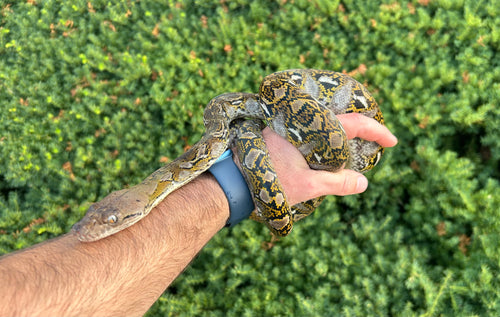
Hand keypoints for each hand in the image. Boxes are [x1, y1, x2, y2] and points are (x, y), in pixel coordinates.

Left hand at [261, 113, 397, 204]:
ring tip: (357, 149)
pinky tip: (329, 154)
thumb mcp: (308, 186)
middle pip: (339, 118)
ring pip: (324, 124)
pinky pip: (311, 132)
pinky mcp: (281, 134)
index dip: (375, 131)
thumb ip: (337, 183)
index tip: (392, 141)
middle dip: (361, 128)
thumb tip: (363, 182)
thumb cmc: (270, 182)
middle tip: (376, 142)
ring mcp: (289, 126)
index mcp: (309, 128)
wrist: (234, 181)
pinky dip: (326, 139)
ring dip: (343, 134)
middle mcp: (299, 121)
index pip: (351, 123)